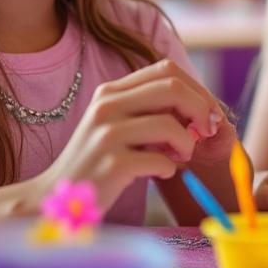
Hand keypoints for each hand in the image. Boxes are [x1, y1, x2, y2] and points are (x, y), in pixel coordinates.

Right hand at [32, 59, 225, 209]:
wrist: (58, 198)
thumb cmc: (100, 163)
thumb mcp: (120, 126)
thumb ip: (154, 111)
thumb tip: (207, 112)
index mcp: (111, 92)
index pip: (166, 69)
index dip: (197, 89)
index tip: (209, 114)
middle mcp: (106, 106)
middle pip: (173, 88)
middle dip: (201, 109)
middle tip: (207, 132)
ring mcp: (106, 134)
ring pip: (171, 125)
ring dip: (187, 144)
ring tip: (180, 157)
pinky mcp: (112, 164)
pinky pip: (161, 160)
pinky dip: (171, 168)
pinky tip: (161, 172)